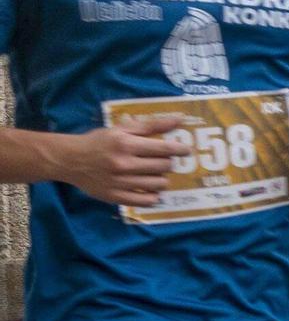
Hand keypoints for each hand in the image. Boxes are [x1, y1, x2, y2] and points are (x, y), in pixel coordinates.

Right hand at [62, 116, 192, 206]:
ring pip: (158, 184)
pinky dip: (153, 196)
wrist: (70, 160)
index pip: (164, 149)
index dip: (180, 149)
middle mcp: (124, 164)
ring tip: (154, 174)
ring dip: (162, 179)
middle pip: (164, 167)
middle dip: (168, 163)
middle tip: (163, 160)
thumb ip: (151, 125)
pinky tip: (149, 189)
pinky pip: (146, 201)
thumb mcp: (122, 129)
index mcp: (126, 145)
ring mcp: (119, 183)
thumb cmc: (98, 142)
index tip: (186, 150)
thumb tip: (179, 120)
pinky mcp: (115, 197)